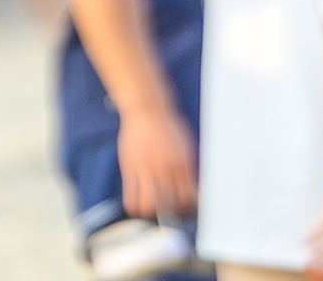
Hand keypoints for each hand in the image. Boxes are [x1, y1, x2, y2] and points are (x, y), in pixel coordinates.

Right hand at [116, 104, 197, 218]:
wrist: (146, 109)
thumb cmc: (168, 127)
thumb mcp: (185, 146)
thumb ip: (188, 168)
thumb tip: (193, 190)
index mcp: (181, 164)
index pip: (189, 197)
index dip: (189, 208)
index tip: (187, 208)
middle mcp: (164, 168)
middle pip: (172, 204)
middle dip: (173, 213)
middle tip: (172, 212)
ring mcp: (145, 167)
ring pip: (149, 203)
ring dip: (152, 212)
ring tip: (154, 210)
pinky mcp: (129, 166)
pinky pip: (130, 195)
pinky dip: (134, 206)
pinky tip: (137, 206)